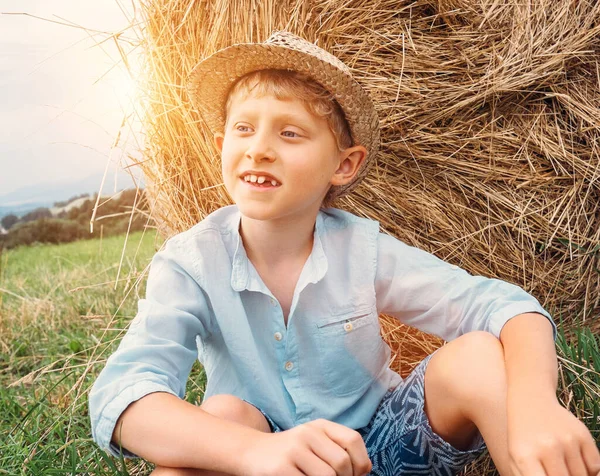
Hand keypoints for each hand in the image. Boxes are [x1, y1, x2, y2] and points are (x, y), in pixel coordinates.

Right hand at [241, 418, 371, 475]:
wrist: (250, 451)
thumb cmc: (289, 453)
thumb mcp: (313, 442)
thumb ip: (337, 450)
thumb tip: (365, 470)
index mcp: (319, 426)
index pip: (352, 440)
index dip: (360, 462)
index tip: (355, 475)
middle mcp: (307, 433)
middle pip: (341, 462)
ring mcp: (293, 450)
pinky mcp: (280, 468)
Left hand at [507, 397, 599, 474]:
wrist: (531, 401)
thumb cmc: (523, 437)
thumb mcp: (516, 459)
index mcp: (525, 456)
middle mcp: (547, 447)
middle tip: (560, 473)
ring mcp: (567, 440)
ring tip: (563, 468)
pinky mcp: (583, 435)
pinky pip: (595, 466)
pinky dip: (589, 471)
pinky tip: (576, 464)